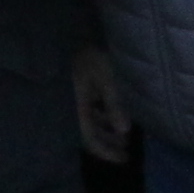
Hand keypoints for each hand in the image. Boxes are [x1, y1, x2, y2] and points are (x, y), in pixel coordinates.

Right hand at [72, 43, 131, 161]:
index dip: (106, 152)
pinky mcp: (78, 90)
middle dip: (109, 143)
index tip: (124, 159)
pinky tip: (113, 114)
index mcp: (76, 108)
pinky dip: (103, 115)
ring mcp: (75, 99)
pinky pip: (90, 110)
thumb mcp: (105, 76)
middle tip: (126, 150)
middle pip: (90, 134)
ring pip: (90, 122)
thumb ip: (114, 103)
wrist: (66, 33)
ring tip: (124, 134)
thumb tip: (124, 131)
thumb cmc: (88, 54)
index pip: (90, 139)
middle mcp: (73, 108)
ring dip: (107, 129)